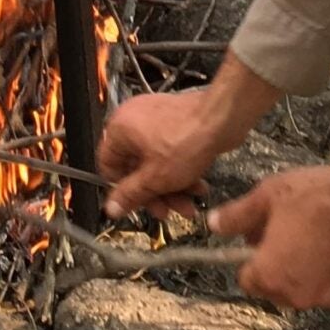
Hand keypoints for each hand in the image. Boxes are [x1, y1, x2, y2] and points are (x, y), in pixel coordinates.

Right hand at [101, 51, 282, 220]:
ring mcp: (154, 120)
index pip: (108, 166)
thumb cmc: (187, 140)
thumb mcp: (155, 178)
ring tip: (190, 205)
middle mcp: (133, 120)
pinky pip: (170, 152)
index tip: (136, 206)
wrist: (221, 118)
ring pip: (155, 162)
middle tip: (169, 211)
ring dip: (171, 187)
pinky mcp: (174, 122)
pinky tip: (198, 187)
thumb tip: (111, 208)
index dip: (121, 190)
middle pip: (135, 167)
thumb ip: (131, 195)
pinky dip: (180, 170)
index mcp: (120, 129)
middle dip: (155, 193)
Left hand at [212, 163, 329, 310]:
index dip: (250, 258)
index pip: (247, 280)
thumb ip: (237, 215)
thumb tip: (212, 225)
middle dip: (277, 267)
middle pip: (276, 289)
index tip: (262, 239)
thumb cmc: (316, 196)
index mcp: (270, 275)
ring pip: (306, 291)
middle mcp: (297, 298)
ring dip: (306, 274)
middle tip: (291, 234)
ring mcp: (329, 301)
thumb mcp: (268, 195)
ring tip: (320, 239)